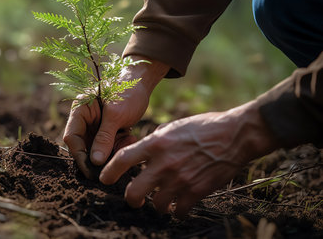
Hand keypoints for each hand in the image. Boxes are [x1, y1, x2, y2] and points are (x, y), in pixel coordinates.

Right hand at [63, 56, 168, 177]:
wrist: (143, 83)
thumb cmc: (127, 91)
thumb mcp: (116, 114)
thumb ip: (104, 138)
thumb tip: (95, 161)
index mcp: (80, 111)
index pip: (72, 137)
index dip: (79, 155)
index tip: (90, 170)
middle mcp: (86, 120)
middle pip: (85, 146)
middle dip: (99, 155)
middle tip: (113, 163)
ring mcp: (97, 127)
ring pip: (99, 150)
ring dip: (113, 151)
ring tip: (127, 140)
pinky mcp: (109, 132)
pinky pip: (110, 147)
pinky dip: (120, 147)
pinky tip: (131, 137)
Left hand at [99, 100, 278, 216]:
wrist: (235, 135)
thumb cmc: (204, 127)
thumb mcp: (174, 127)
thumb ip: (156, 141)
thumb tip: (143, 153)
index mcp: (156, 143)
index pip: (123, 160)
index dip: (109, 172)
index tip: (104, 180)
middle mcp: (164, 163)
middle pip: (134, 191)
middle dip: (131, 199)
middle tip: (134, 199)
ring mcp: (180, 179)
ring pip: (156, 205)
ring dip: (157, 205)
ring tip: (162, 201)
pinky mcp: (196, 191)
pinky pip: (178, 211)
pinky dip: (177, 211)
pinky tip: (180, 205)